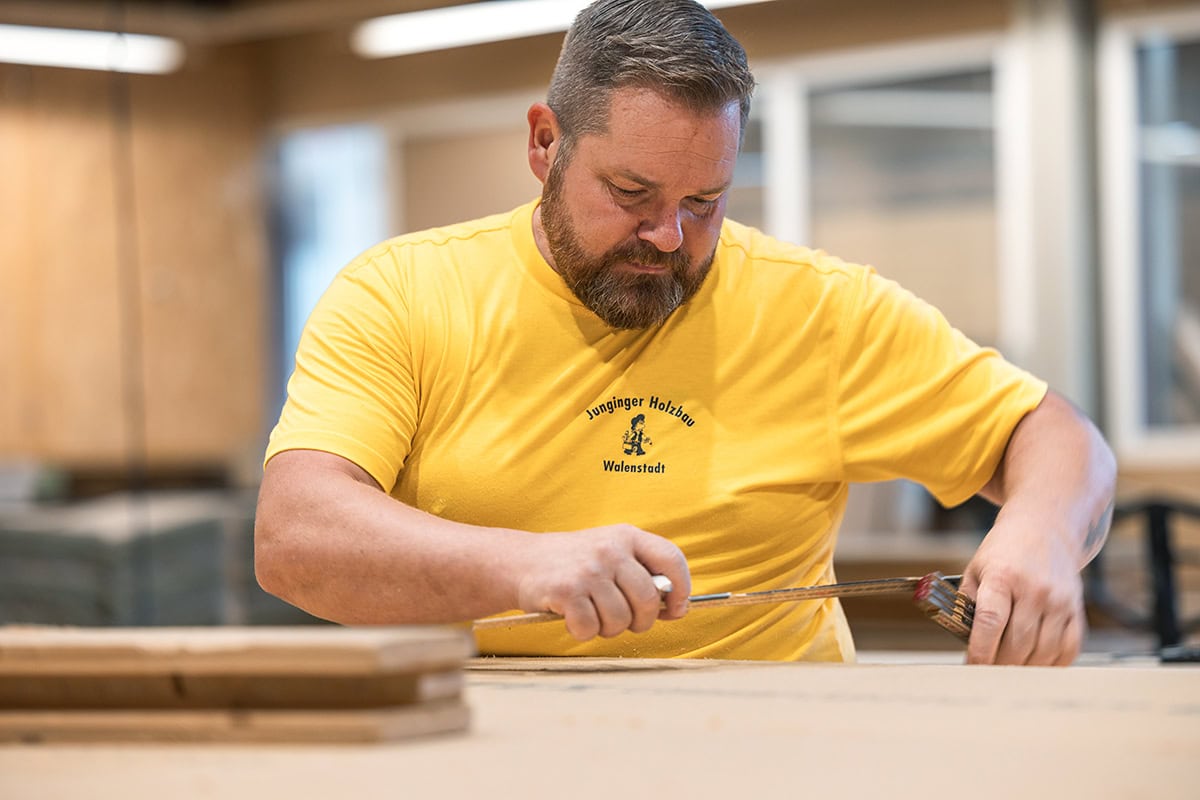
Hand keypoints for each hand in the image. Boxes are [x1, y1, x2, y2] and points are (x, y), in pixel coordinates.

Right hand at [510, 525, 690, 640]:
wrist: (522, 561)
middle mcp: (610, 550)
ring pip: (620, 619)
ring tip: (594, 616)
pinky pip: (590, 628)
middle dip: (641, 621)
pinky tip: (573, 619)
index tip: (675, 609)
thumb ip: (642, 573)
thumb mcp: (610, 553)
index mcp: (627, 536)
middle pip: (648, 599)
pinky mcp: (567, 591)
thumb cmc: (575, 564)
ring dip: (609, 628)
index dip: (681, 589)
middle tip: (626, 622)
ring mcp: (588, 570)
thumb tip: (676, 608)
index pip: (671, 559)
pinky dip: (583, 632)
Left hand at [959, 512, 1085, 665]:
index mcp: (1002, 576)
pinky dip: (1051, 664)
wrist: (1045, 527)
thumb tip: (963, 640)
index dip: (981, 650)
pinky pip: (1068, 649)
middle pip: (1017, 643)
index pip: (991, 621)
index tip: (972, 668)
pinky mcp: (1076, 609)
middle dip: (999, 664)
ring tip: (1008, 670)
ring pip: (1043, 651)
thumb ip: (967, 602)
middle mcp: (1034, 589)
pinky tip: (1035, 663)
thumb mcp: (976, 568)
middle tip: (987, 674)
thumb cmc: (1004, 551)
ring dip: (1024, 668)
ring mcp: (1059, 600)